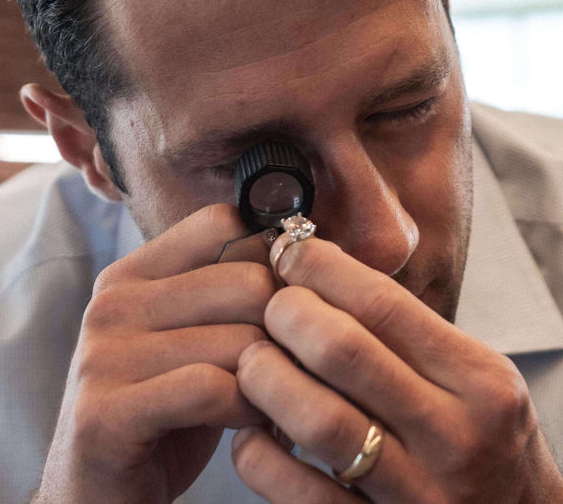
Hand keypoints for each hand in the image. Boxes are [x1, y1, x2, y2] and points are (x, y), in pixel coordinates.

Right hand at [31, 205, 278, 502]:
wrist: (95, 496)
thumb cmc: (163, 418)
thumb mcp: (189, 344)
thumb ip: (225, 299)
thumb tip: (309, 249)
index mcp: (130, 276)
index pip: (223, 224)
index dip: (274, 263)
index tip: (291, 310)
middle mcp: (111, 304)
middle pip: (246, 281)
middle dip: (288, 331)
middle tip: (299, 371)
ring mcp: (103, 356)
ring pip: (239, 339)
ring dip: (277, 380)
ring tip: (280, 404)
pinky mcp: (106, 412)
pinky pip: (212, 390)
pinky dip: (252, 413)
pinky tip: (254, 429)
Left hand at [231, 235, 562, 502]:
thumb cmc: (476, 442)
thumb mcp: (469, 381)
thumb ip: (404, 332)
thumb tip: (315, 262)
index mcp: (479, 381)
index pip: (381, 302)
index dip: (317, 267)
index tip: (285, 252)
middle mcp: (455, 436)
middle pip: (340, 349)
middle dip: (284, 314)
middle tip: (267, 309)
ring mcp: (417, 494)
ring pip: (315, 419)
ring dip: (264, 378)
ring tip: (254, 364)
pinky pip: (293, 487)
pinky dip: (256, 452)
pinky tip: (253, 432)